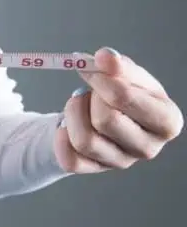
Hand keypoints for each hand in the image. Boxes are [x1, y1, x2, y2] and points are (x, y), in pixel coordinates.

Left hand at [55, 48, 182, 172]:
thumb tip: (104, 57)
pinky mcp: (95, 169)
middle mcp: (148, 147)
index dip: (102, 80)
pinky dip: (61, 138)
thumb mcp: (128, 75)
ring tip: (78, 103)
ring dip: (73, 114)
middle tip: (90, 90)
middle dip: (91, 98)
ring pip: (85, 140)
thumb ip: (119, 65)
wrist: (101, 115)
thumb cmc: (121, 94)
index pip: (125, 98)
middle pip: (106, 120)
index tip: (90, 68)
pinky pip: (70, 160)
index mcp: (166, 121)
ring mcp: (121, 162)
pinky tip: (65, 125)